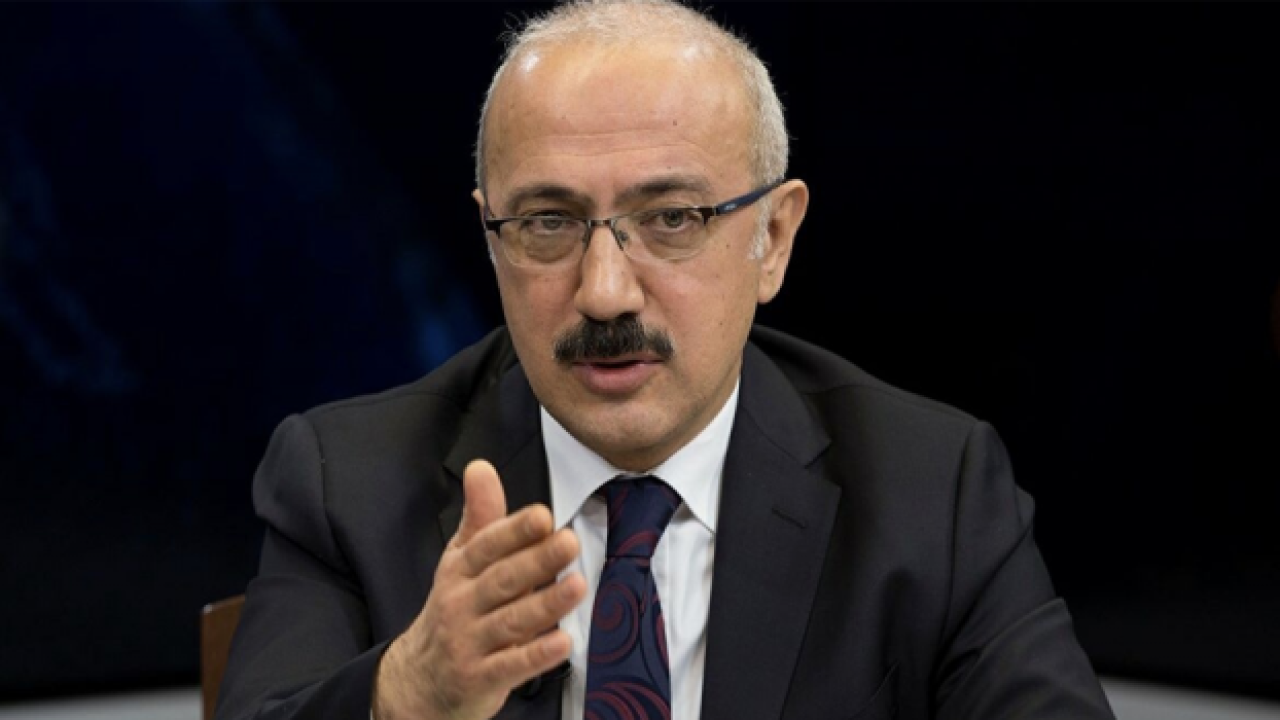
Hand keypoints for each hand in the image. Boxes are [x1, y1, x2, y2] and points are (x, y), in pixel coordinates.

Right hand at [374, 460, 585, 719]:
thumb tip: (481, 467)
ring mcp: (470, 643)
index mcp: (460, 571)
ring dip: (545, 603)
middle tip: (569, 542)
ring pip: (511, 620)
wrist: (421, 679)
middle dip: (537, 560)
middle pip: (502, 579)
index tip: (542, 516)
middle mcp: (462, 604)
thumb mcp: (460, 561)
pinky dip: (537, 655)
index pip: (486, 546)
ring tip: (577, 585)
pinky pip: (512, 665)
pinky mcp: (481, 677)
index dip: (514, 530)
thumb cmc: (453, 610)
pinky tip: (563, 643)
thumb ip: (480, 516)